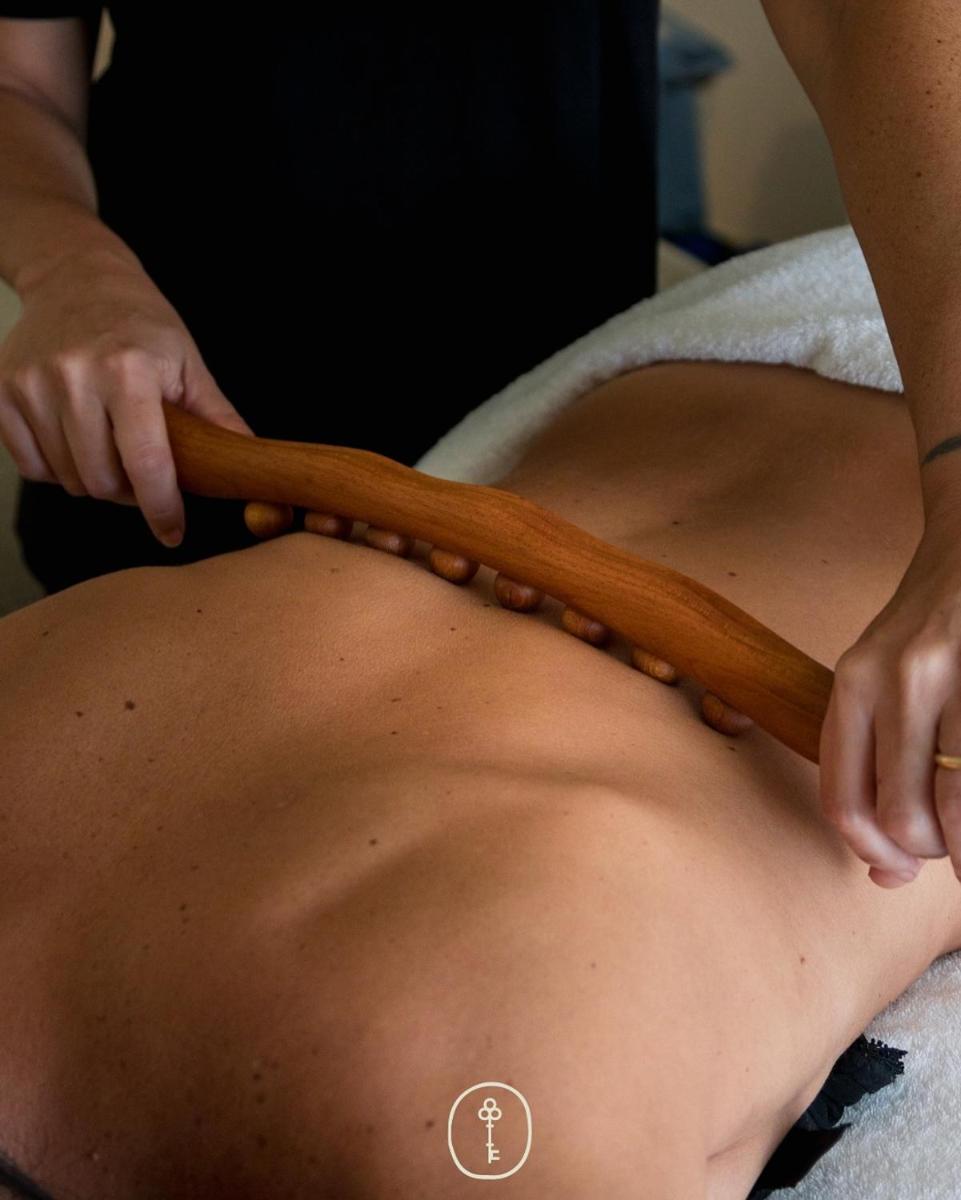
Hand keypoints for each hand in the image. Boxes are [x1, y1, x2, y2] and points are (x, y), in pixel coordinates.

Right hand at [0, 248, 253, 546]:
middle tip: (144, 479)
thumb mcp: (189, 363)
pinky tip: (77, 445)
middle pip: (101, 482)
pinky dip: (56, 470)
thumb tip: (251, 468)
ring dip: (94, 483)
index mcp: (128, 369)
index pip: (145, 463)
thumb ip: (218, 418)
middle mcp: (74, 375)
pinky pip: (30, 466)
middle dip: (128, 495)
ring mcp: (31, 384)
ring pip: (66, 479)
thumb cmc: (141, 324)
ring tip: (113, 453)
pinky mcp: (1, 392)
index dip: (161, 508)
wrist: (76, 277)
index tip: (172, 532)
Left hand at [819, 511, 960, 887]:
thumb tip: (883, 876)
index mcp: (852, 683)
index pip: (842, 799)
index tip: (895, 871)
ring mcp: (952, 673)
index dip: (870, 853)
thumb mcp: (879, 680)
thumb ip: (872, 766)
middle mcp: (897, 677)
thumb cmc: (929, 631)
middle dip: (925, 852)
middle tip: (945, 851)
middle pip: (899, 814)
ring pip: (951, 804)